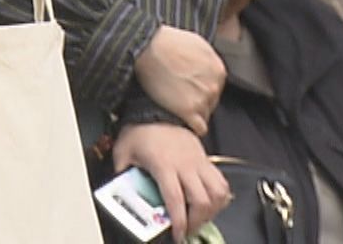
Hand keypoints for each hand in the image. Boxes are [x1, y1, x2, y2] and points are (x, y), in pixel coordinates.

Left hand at [112, 122, 230, 242]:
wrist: (155, 111)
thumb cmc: (140, 131)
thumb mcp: (123, 152)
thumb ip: (122, 173)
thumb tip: (121, 193)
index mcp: (164, 165)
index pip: (175, 199)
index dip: (179, 221)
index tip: (178, 234)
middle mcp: (185, 164)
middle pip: (202, 200)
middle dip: (197, 221)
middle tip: (188, 229)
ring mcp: (198, 161)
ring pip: (218, 192)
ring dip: (212, 210)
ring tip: (200, 218)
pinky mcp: (205, 158)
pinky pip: (221, 181)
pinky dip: (220, 196)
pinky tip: (209, 203)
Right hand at [134, 27, 226, 134]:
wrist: (146, 49)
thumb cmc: (166, 42)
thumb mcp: (197, 43)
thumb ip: (208, 59)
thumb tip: (208, 68)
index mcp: (218, 70)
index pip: (216, 88)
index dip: (201, 88)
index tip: (189, 88)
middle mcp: (214, 86)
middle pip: (212, 102)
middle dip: (198, 100)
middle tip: (180, 95)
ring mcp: (202, 99)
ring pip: (205, 115)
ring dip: (193, 113)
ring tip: (176, 105)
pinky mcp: (188, 111)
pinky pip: (199, 128)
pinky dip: (191, 126)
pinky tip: (181, 119)